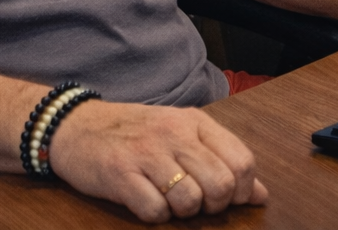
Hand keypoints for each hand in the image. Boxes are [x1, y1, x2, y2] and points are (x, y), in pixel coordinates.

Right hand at [45, 98, 267, 222]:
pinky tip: (147, 201)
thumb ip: (222, 159)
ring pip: (190, 200)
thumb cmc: (135, 133)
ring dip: (184, 212)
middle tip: (197, 203)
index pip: (242, 161)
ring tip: (170, 201)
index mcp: (194, 122)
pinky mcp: (120, 174)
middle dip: (214, 205)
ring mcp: (146, 153)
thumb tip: (260, 195)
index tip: (228, 198)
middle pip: (221, 184)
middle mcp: (173, 134)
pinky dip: (155, 215)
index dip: (242, 190)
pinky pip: (155, 210)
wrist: (76, 125)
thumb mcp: (182, 135)